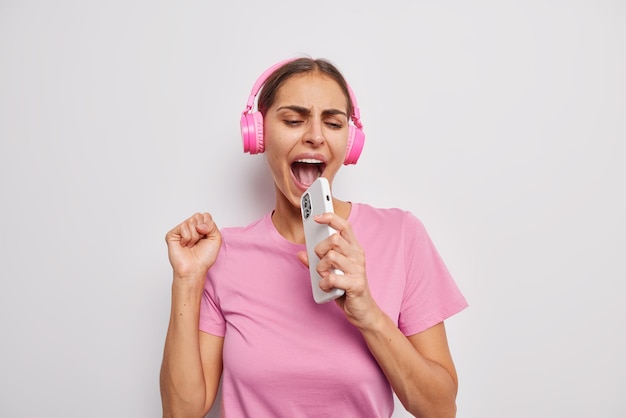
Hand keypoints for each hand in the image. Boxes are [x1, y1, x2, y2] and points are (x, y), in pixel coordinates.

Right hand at [165, 212, 221, 282]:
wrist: (195, 269)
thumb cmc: (204, 257)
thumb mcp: (216, 239)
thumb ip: (212, 225)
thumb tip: (199, 224)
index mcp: (200, 227)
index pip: (205, 215)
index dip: (208, 225)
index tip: (206, 237)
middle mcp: (190, 227)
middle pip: (198, 216)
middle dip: (202, 230)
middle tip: (198, 241)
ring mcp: (180, 230)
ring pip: (191, 222)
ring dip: (195, 236)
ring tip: (191, 245)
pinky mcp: (172, 234)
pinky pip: (183, 227)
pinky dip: (187, 238)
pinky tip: (184, 245)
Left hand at [297, 213, 379, 327]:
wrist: (363, 311)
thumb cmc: (347, 289)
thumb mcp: (330, 272)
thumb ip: (315, 262)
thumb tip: (300, 254)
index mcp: (354, 249)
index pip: (344, 226)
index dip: (331, 218)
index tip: (316, 217)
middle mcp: (357, 256)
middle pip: (335, 239)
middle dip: (320, 248)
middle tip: (319, 260)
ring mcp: (358, 270)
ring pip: (332, 256)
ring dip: (321, 267)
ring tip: (323, 275)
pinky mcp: (355, 284)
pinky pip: (331, 278)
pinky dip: (323, 283)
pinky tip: (326, 287)